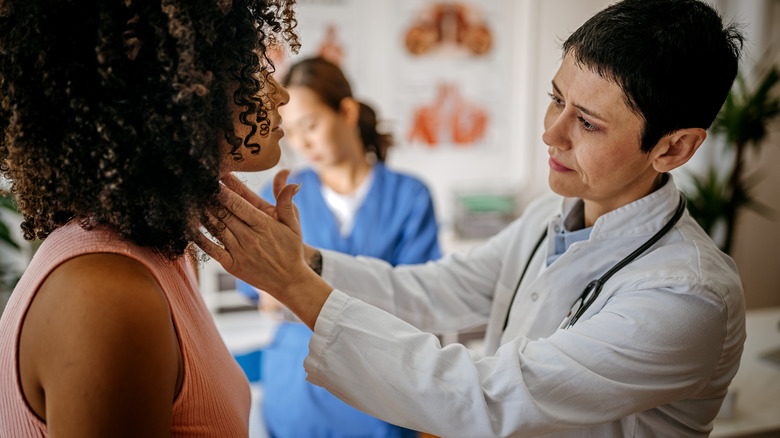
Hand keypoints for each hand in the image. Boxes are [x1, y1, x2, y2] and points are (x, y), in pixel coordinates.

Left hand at [195, 171, 332, 327]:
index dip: (223, 191)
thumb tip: (293, 183)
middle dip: (209, 199)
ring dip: (202, 214)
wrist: (289, 281)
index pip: (238, 204)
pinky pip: (211, 249)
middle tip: (196, 186)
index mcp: (264, 225)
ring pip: (216, 229)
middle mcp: (250, 237)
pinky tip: (189, 228)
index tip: (212, 180)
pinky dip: (199, 239)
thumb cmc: (291, 250)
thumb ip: (287, 203)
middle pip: (224, 214)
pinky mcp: (232, 264)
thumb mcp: (293, 225)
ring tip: (190, 201)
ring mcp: (239, 251)